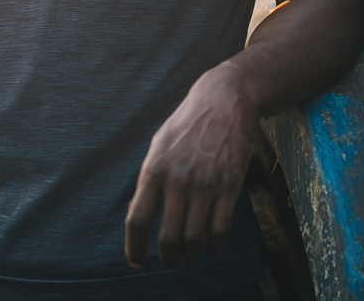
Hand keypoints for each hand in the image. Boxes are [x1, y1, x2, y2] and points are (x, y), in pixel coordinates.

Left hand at [125, 62, 257, 268]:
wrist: (223, 102)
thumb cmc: (186, 126)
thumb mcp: (159, 145)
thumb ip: (149, 179)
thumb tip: (138, 214)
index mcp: (154, 167)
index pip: (137, 217)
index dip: (134, 246)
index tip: (136, 262)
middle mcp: (178, 178)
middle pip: (168, 236)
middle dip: (167, 258)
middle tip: (169, 261)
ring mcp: (205, 184)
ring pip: (194, 239)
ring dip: (190, 254)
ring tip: (187, 253)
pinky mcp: (229, 186)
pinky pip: (220, 231)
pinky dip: (213, 246)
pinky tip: (209, 244)